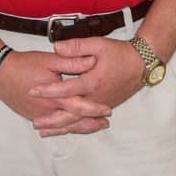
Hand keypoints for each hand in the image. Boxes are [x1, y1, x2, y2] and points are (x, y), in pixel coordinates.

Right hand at [0, 49, 109, 135]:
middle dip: (90, 123)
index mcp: (54, 95)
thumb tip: (91, 61)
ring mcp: (39, 114)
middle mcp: (47, 109)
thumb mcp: (50, 60)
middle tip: (104, 123)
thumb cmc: (24, 65)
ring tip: (92, 127)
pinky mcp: (32, 115)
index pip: (79, 106)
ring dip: (78, 127)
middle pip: (73, 121)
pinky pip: (50, 126)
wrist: (0, 72)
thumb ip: (72, 62)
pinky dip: (62, 129)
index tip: (107, 109)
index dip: (94, 109)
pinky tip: (68, 129)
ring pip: (62, 126)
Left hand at [29, 37, 145, 134]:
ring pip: (78, 121)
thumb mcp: (98, 44)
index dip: (48, 90)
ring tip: (45, 131)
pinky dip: (75, 126)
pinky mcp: (105, 106)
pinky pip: (87, 121)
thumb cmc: (121, 53)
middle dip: (52, 119)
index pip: (65, 89)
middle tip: (35, 122)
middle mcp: (96, 97)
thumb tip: (57, 47)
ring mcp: (101, 104)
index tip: (33, 90)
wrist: (142, 63)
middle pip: (70, 113)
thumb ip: (76, 46)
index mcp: (92, 81)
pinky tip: (66, 128)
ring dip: (61, 126)